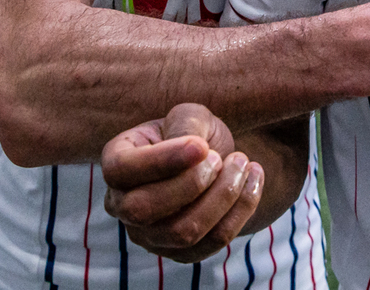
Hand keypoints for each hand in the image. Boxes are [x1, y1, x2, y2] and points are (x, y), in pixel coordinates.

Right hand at [102, 104, 263, 262]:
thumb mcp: (190, 116)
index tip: (201, 146)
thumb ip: (186, 126)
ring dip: (223, 196)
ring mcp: (149, 234)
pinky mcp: (180, 252)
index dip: (161, 161)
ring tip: (242, 164)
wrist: (216, 160)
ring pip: (183, 232)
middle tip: (220, 158)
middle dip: (191, 183)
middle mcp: (122, 205)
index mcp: (116, 162)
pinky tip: (253, 180)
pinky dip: (241, 210)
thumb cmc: (194, 134)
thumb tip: (195, 150)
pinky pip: (213, 242)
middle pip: (144, 209)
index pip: (121, 170)